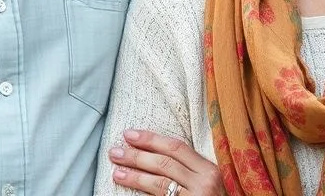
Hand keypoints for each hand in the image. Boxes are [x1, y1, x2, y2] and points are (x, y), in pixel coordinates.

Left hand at [109, 129, 223, 194]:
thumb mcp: (207, 181)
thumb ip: (188, 168)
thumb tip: (151, 153)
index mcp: (208, 169)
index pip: (176, 147)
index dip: (150, 139)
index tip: (129, 134)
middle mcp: (203, 183)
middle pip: (164, 164)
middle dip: (137, 156)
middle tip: (115, 152)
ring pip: (159, 183)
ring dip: (135, 177)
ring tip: (117, 172)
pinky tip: (130, 193)